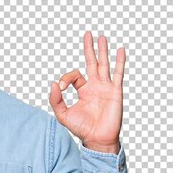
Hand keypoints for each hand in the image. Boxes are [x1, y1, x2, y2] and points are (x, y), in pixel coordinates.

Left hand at [49, 31, 124, 153]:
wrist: (97, 139)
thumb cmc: (81, 129)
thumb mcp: (63, 114)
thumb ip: (56, 99)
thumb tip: (53, 83)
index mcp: (83, 90)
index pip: (75, 75)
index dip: (66, 78)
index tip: (61, 87)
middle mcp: (95, 86)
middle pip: (92, 63)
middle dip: (89, 48)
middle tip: (88, 34)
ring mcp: (106, 87)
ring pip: (104, 64)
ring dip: (103, 50)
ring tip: (101, 37)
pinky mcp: (115, 91)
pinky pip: (118, 73)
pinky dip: (119, 62)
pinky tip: (120, 50)